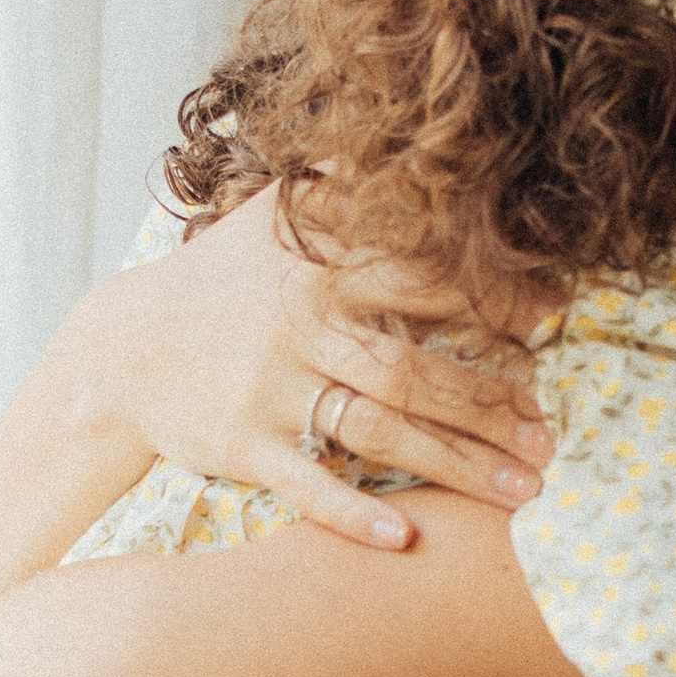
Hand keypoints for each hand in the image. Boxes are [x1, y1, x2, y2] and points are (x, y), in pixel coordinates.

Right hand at [87, 184, 552, 549]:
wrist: (120, 350)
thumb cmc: (218, 280)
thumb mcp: (272, 218)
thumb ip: (345, 187)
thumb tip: (420, 139)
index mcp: (317, 265)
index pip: (422, 277)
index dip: (493, 294)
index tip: (555, 315)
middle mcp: (298, 324)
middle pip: (412, 367)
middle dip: (488, 402)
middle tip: (551, 433)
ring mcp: (269, 388)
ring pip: (376, 430)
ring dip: (455, 464)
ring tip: (524, 490)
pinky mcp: (240, 444)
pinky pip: (305, 483)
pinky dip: (351, 512)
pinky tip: (404, 537)